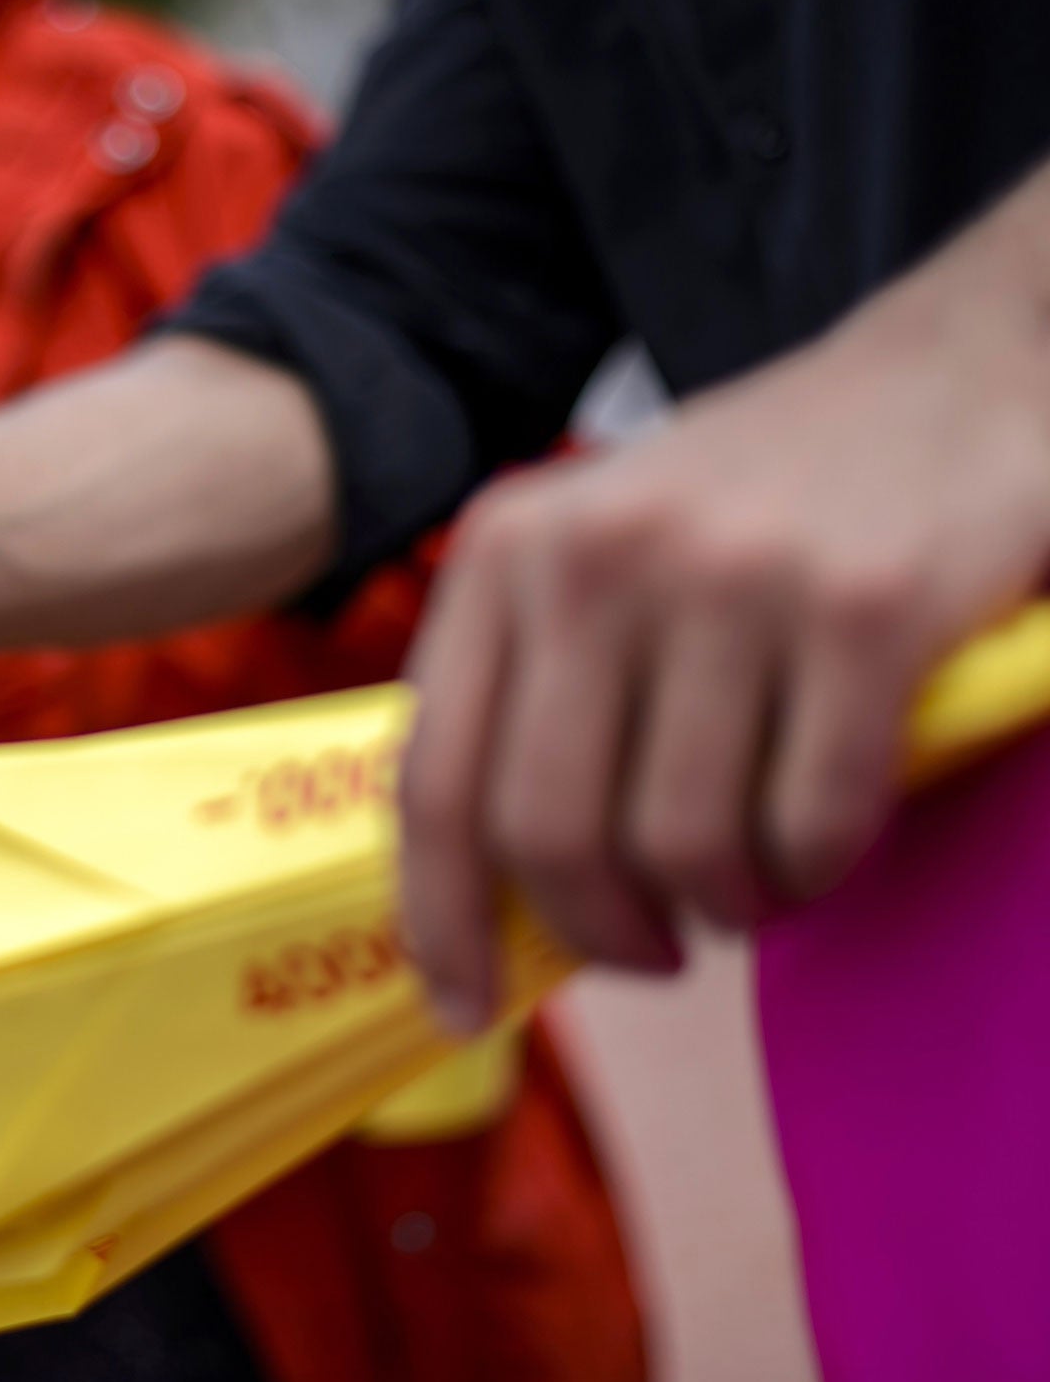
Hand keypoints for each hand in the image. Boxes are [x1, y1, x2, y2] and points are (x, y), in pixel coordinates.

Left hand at [401, 192, 1049, 1031]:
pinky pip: (812, 820)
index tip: (463, 1009)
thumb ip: (528, 691)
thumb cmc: (752, 501)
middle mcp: (597, 556)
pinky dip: (815, 867)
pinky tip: (820, 844)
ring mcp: (730, 576)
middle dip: (598, 931)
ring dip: (720, 906)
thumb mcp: (597, 552)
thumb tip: (485, 899)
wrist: (951, 371)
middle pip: (544, 832)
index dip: (436, 917)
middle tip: (650, 948)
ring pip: (679, 844)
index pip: (430, 775)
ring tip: (748, 884)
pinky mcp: (865, 608)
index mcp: (504, 550)